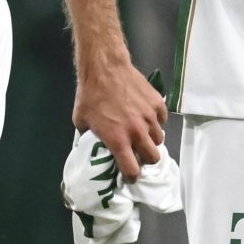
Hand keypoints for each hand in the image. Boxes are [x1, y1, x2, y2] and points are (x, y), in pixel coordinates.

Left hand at [72, 54, 166, 178]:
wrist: (105, 68)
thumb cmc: (90, 95)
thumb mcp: (81, 121)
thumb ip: (89, 138)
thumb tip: (91, 146)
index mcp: (118, 141)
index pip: (133, 170)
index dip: (131, 175)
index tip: (129, 174)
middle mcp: (137, 132)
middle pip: (153, 158)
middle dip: (146, 159)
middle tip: (139, 153)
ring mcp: (150, 118)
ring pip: (159, 139)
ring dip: (151, 140)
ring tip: (142, 133)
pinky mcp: (157, 104)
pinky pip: (162, 120)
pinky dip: (156, 121)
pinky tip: (146, 116)